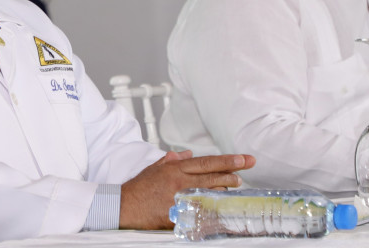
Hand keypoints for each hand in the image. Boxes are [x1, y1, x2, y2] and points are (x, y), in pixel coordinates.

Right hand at [118, 151, 255, 229]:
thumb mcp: (155, 168)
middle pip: (213, 178)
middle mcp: (180, 182)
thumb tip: (189, 154)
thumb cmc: (140, 187)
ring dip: (224, 193)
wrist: (126, 206)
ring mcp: (180, 199)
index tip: (243, 160)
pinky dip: (213, 211)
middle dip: (231, 176)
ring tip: (232, 191)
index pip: (206, 162)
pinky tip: (221, 210)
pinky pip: (201, 213)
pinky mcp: (179, 215)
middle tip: (241, 177)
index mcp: (175, 169)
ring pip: (211, 194)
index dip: (227, 161)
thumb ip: (173, 160)